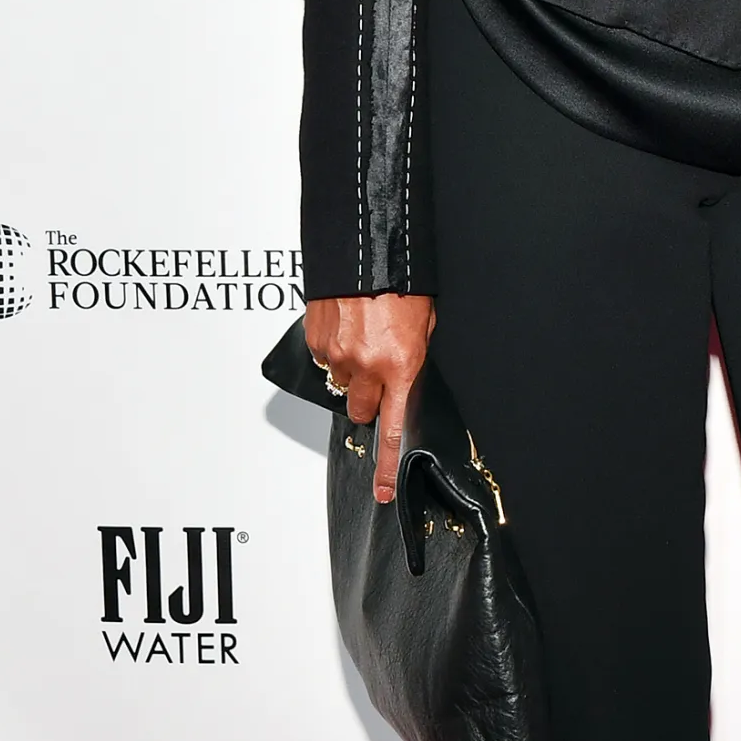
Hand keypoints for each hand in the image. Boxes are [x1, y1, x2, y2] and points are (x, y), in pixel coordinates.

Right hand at [304, 293, 435, 503]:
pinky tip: (347, 325)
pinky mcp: (317, 340)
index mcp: (401, 367)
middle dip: (368, 400)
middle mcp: (367, 367)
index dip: (385, 465)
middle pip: (361, 410)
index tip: (382, 490)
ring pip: (342, 383)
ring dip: (351, 370)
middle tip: (377, 374)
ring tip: (363, 336)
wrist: (367, 249)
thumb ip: (413, 357)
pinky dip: (334, 349)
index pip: (393, 430)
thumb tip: (404, 377)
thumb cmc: (402, 282)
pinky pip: (325, 359)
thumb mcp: (424, 323)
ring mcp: (338, 355)